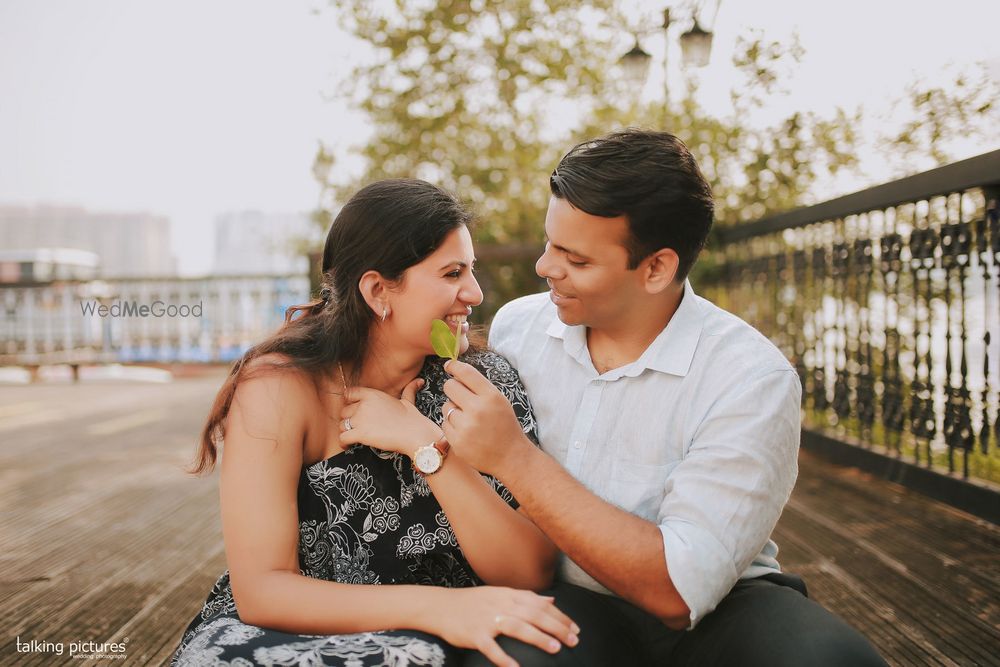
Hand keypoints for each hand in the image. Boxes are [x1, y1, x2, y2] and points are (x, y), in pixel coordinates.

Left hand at [339, 379, 439, 456]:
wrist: (414, 433)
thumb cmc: (413, 419)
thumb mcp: (408, 401)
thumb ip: (409, 389)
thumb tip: (419, 381)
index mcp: (373, 395)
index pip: (349, 394)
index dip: (349, 402)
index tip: (352, 411)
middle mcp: (364, 404)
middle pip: (344, 412)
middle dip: (349, 420)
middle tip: (357, 427)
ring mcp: (361, 419)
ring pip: (342, 425)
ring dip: (346, 432)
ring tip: (353, 437)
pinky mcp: (360, 433)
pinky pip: (343, 438)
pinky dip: (344, 443)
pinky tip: (349, 445)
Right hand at [430, 586, 578, 666]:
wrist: (440, 606)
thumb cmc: (472, 602)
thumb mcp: (499, 593)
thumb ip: (526, 597)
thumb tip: (551, 600)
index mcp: (508, 594)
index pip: (540, 604)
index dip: (560, 616)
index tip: (575, 629)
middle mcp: (500, 604)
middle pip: (534, 614)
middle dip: (556, 627)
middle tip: (574, 640)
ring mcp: (487, 620)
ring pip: (517, 627)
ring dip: (538, 637)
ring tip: (555, 648)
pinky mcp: (475, 635)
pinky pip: (492, 648)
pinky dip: (504, 659)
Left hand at [441, 360, 532, 475]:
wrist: (511, 457)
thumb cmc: (505, 426)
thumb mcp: (499, 401)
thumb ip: (480, 387)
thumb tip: (455, 372)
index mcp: (491, 396)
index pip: (466, 372)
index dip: (454, 366)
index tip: (449, 365)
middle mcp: (478, 409)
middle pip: (450, 386)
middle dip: (453, 389)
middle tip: (460, 397)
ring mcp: (466, 427)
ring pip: (446, 406)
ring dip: (453, 410)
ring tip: (468, 420)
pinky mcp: (457, 441)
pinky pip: (444, 424)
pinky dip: (452, 426)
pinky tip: (466, 432)